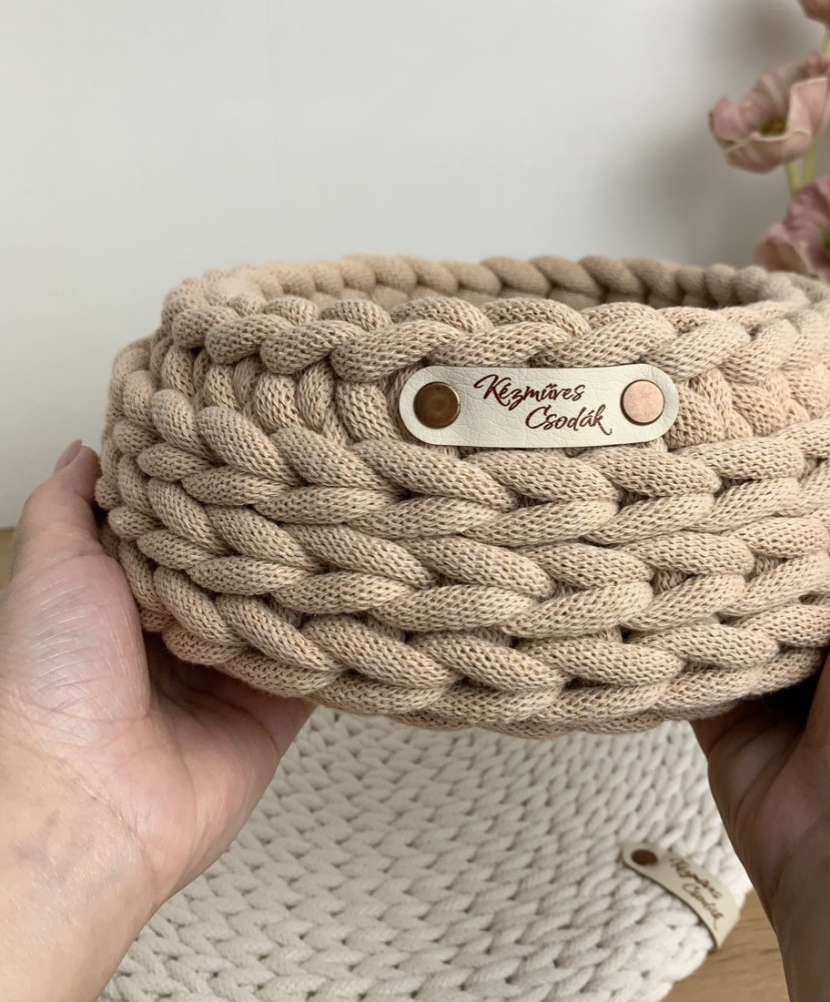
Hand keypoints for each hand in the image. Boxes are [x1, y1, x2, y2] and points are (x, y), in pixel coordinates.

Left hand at [0, 442, 312, 1001]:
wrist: (85, 795)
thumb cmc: (53, 682)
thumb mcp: (50, 565)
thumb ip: (69, 505)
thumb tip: (90, 450)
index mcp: (131, 601)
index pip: (190, 531)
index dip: (217, 494)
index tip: (252, 449)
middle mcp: (185, 635)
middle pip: (244, 569)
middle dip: (273, 534)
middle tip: (315, 482)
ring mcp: (232, 675)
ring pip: (287, 612)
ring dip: (313, 581)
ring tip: (351, 525)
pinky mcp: (273, 712)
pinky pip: (317, 668)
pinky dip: (338, 639)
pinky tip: (364, 596)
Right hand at [694, 444, 829, 999]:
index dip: (814, 478)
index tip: (767, 427)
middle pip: (780, 559)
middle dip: (747, 523)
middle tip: (693, 457)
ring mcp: (778, 672)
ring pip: (727, 603)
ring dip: (700, 573)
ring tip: (651, 505)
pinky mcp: (726, 707)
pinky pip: (688, 656)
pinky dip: (668, 629)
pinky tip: (634, 578)